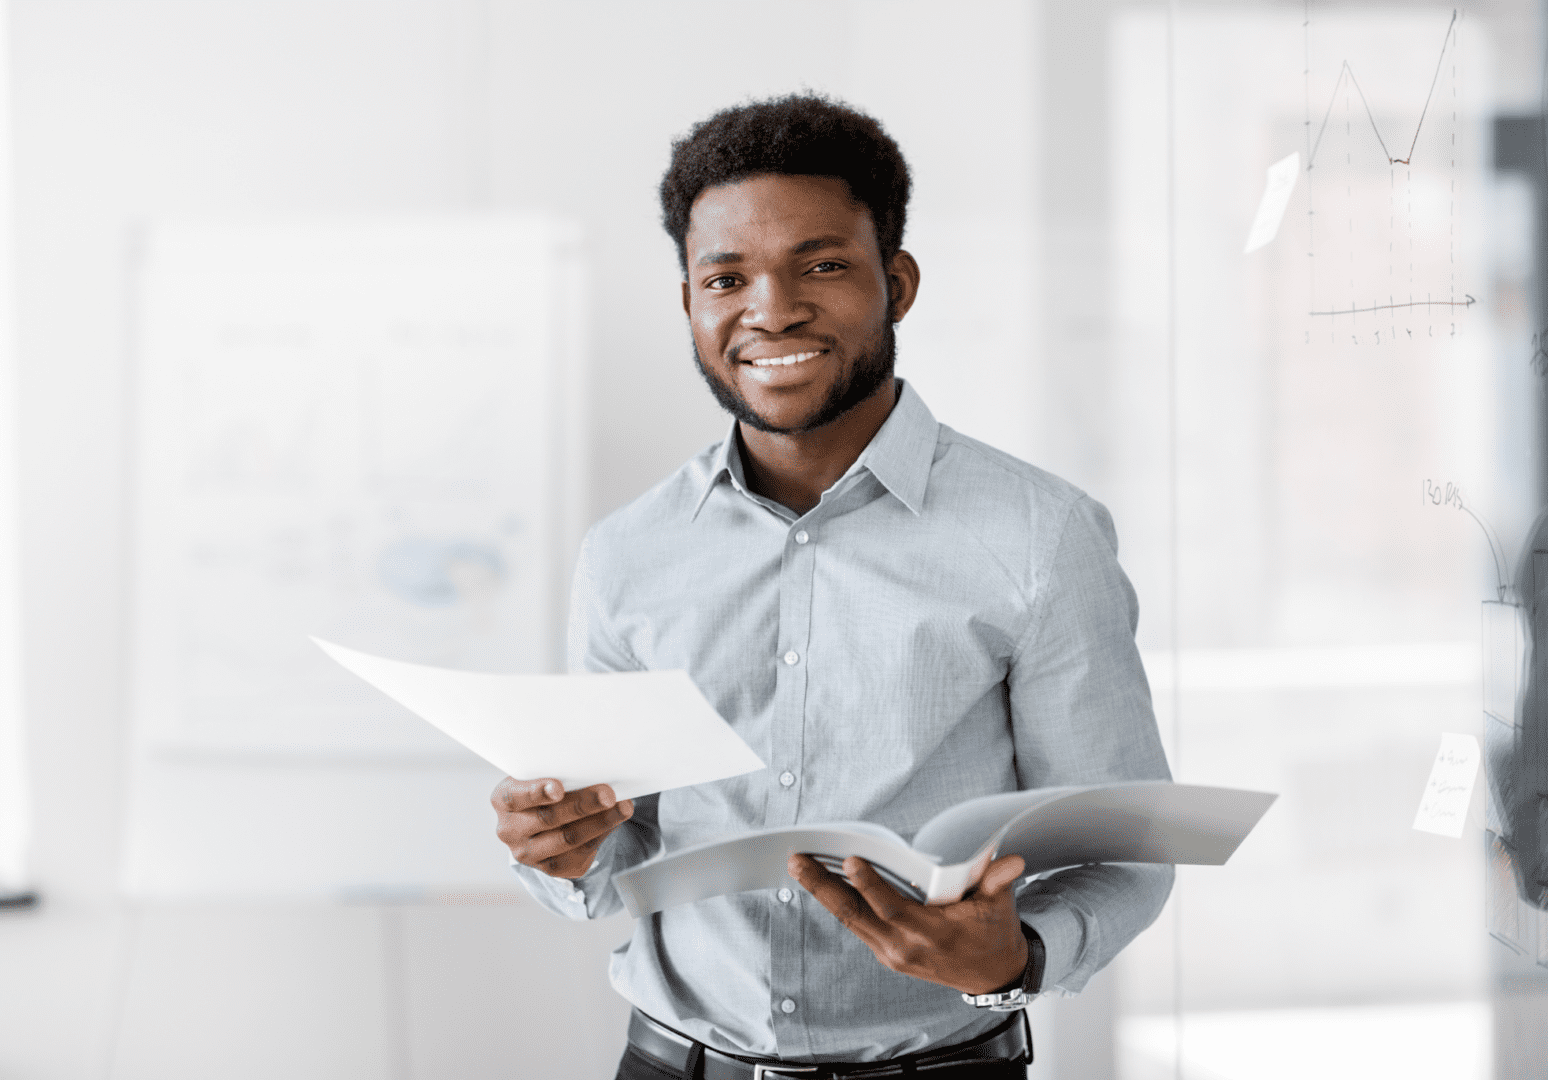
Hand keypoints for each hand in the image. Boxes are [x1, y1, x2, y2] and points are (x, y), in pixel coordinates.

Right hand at [491, 777, 633, 878]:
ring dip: (601, 821)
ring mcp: (530, 854)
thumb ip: (557, 773)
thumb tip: (593, 769)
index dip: (538, 792)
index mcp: (503, 800)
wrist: (542, 818)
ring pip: (569, 838)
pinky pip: (582, 852)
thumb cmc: (545, 787)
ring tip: (623, 807)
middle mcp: (510, 830)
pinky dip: (603, 833)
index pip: (517, 796)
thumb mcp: (540, 775)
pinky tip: (616, 820)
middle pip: (549, 818)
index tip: (558, 789)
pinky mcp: (553, 868)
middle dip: (583, 805)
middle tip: (608, 794)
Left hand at [788, 852, 1027, 994]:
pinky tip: (820, 881)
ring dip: (822, 892)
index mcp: (932, 934)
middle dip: (823, 886)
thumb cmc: (993, 932)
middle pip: (856, 915)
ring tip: (799, 865)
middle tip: (798, 860)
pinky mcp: (887, 953)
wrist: (992, 975)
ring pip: (850, 920)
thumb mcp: (999, 905)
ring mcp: (892, 952)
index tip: (852, 861)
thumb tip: (1009, 860)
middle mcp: (905, 947)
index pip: (892, 907)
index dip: (870, 885)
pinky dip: (838, 903)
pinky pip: (857, 925)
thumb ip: (997, 880)